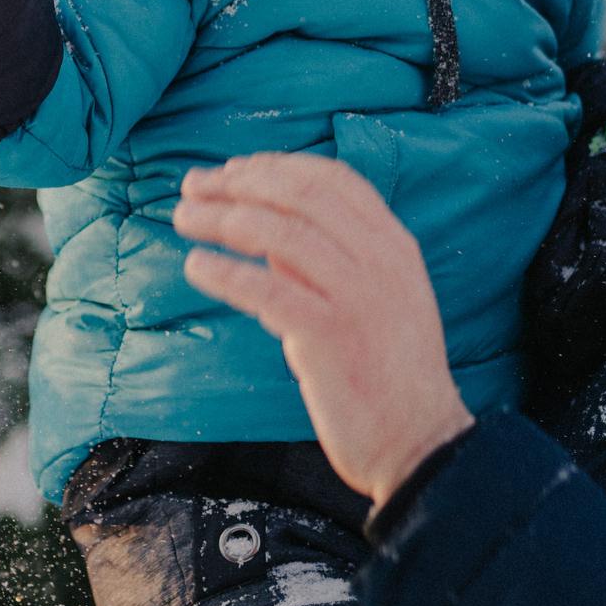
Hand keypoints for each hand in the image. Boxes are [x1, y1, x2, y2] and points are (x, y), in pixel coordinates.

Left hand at [173, 154, 473, 503]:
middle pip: (300, 195)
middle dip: (239, 182)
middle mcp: (379, 261)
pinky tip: (198, 266)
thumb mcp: (376, 299)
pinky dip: (226, 272)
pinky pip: (267, 291)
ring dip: (222, 218)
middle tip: (194, 186)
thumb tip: (267, 231)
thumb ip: (330, 260)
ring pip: (279, 234)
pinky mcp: (329, 338)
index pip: (333, 178)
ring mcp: (356, 298)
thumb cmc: (390, 371)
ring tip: (184, 218)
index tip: (234, 169)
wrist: (421, 440)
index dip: (276, 165)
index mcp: (393, 245)